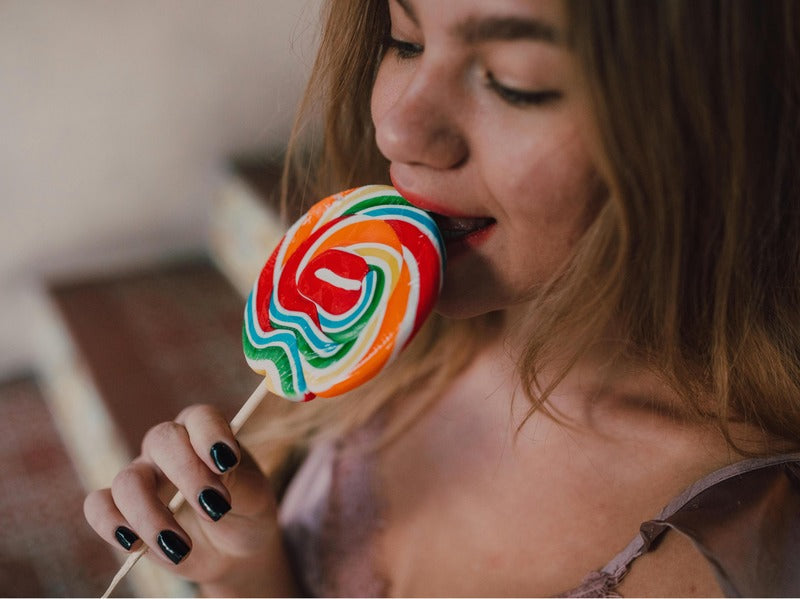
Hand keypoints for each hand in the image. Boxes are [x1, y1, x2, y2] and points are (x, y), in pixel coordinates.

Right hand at [84, 404, 296, 595]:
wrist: (233, 550)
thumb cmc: (246, 511)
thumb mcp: (253, 495)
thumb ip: (236, 479)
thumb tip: (214, 470)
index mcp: (204, 432)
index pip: (200, 417)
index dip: (210, 435)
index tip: (227, 463)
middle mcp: (168, 448)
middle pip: (161, 440)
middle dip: (187, 474)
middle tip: (214, 508)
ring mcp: (142, 476)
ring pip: (127, 480)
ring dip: (151, 515)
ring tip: (181, 546)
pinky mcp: (122, 509)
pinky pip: (98, 506)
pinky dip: (110, 524)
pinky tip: (135, 544)